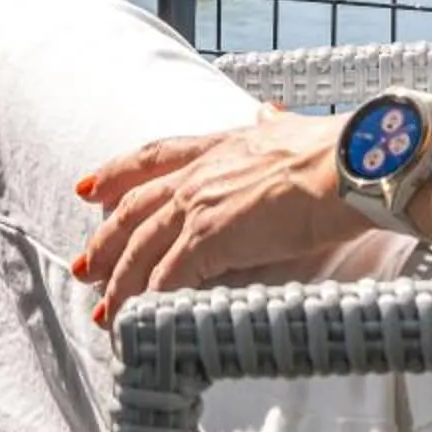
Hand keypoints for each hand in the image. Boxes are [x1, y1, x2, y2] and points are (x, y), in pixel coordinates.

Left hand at [75, 110, 364, 319]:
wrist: (345, 167)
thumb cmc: (331, 151)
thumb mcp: (291, 129)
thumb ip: (273, 126)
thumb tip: (269, 113)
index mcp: (216, 146)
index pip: (152, 158)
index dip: (116, 173)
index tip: (89, 189)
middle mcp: (198, 175)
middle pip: (134, 211)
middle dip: (105, 241)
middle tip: (85, 267)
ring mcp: (200, 206)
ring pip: (143, 249)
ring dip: (121, 283)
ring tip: (107, 311)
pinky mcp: (210, 240)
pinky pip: (167, 277)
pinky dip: (150, 301)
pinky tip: (142, 319)